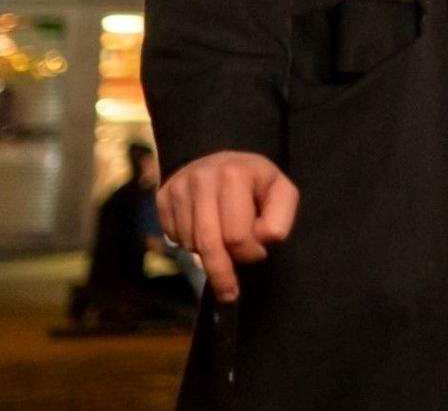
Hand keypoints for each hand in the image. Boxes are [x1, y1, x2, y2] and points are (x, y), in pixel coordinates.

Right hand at [157, 151, 298, 303]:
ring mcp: (177, 188)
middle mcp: (201, 178)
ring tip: (224, 242)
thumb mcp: (280, 192)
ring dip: (208, 255)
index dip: (249, 252)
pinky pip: (174, 238)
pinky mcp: (161, 198)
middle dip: (221, 273)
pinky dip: (190, 245)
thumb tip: (260, 241)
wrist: (220, 160)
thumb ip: (280, 218)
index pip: (237, 234)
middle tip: (229, 294)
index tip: (258, 252)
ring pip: (190, 244)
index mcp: (235, 174)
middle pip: (207, 244)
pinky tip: (204, 231)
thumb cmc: (255, 182)